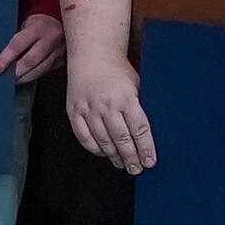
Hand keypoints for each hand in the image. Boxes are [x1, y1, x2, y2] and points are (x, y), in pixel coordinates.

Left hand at [0, 11, 65, 81]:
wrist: (61, 21)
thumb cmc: (36, 24)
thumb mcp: (25, 25)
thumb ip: (15, 39)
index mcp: (38, 27)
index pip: (18, 45)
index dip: (5, 58)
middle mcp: (50, 39)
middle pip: (30, 61)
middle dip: (15, 72)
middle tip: (4, 78)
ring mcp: (58, 51)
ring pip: (39, 70)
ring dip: (23, 78)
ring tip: (12, 81)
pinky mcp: (62, 61)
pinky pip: (45, 72)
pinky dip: (32, 76)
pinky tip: (24, 78)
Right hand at [66, 48, 153, 170]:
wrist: (92, 56)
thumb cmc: (118, 71)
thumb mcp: (137, 86)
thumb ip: (140, 108)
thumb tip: (148, 135)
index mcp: (126, 98)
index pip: (139, 130)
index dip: (146, 149)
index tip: (150, 161)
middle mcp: (106, 106)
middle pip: (122, 140)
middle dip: (131, 158)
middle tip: (137, 168)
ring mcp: (88, 110)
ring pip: (103, 142)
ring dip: (115, 156)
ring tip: (123, 164)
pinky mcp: (74, 112)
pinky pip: (85, 138)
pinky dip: (95, 149)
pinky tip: (104, 153)